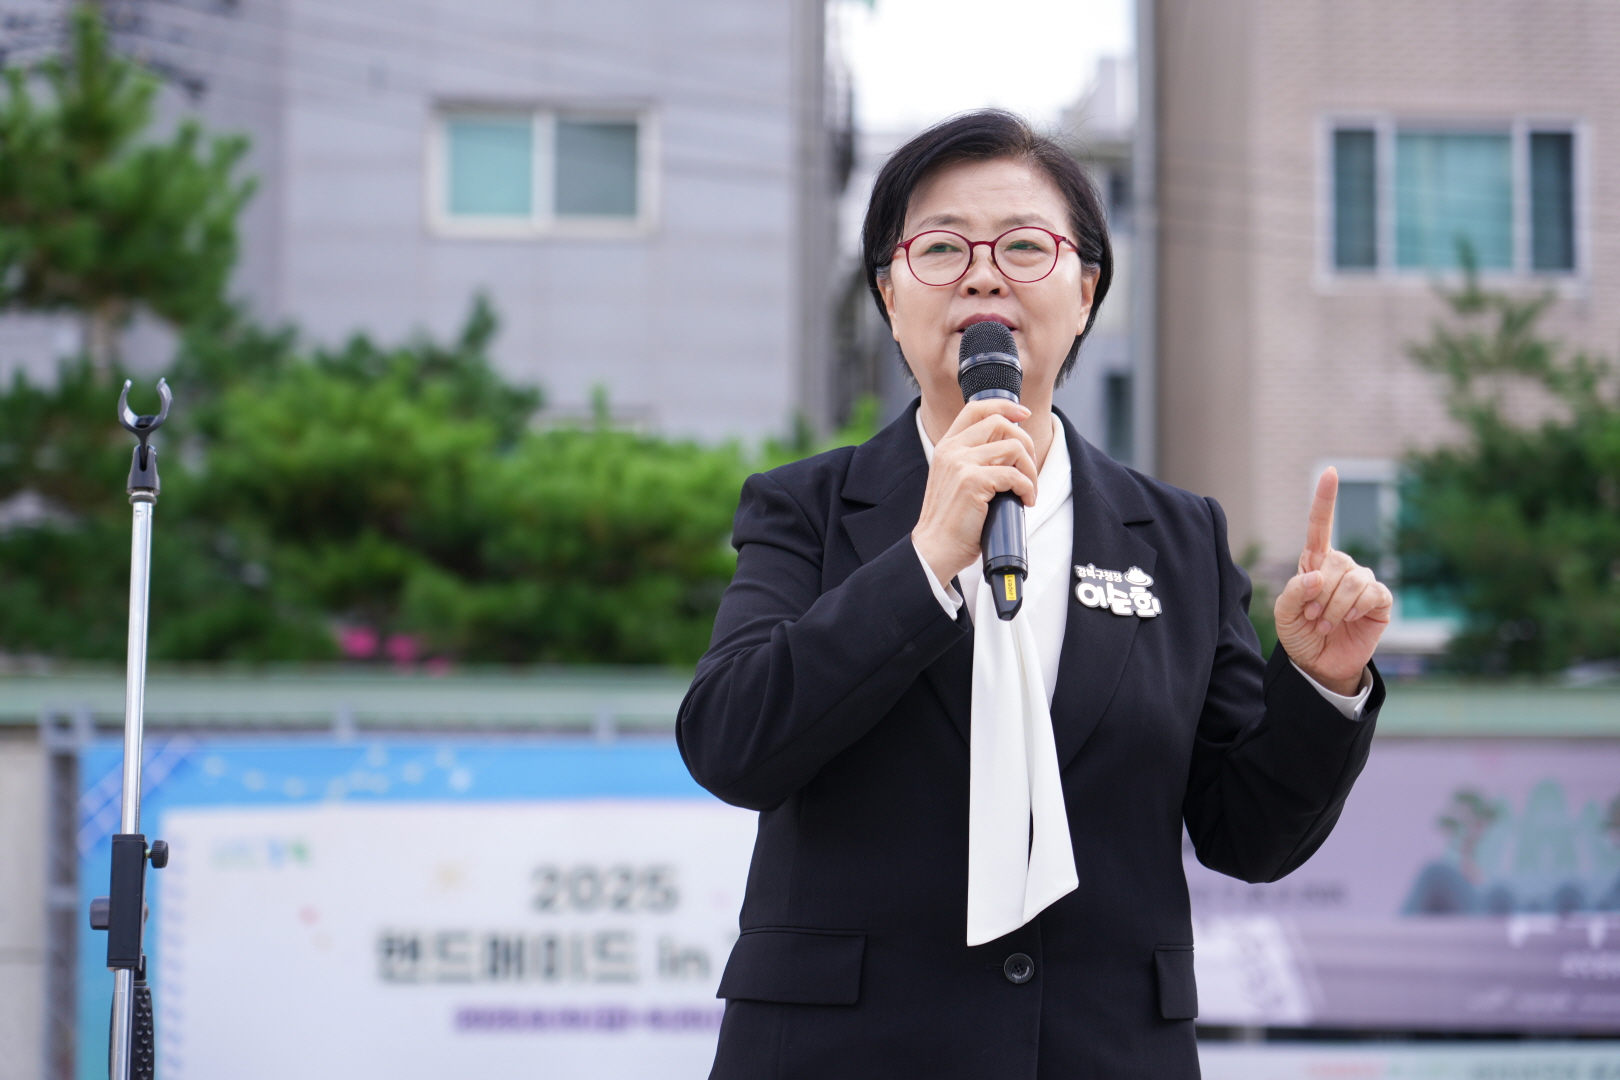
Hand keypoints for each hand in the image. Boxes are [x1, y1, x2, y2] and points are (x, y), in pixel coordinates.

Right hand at [912, 398, 1037, 586]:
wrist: (935, 548)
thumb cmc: (951, 521)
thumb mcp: (955, 480)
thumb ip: (973, 461)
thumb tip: (1009, 450)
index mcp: (947, 446)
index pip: (976, 408)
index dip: (1004, 406)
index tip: (1023, 414)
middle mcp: (952, 449)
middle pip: (1000, 423)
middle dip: (1026, 444)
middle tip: (1029, 469)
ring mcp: (961, 464)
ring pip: (1013, 447)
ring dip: (1030, 469)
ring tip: (1028, 490)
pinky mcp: (973, 482)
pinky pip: (1014, 474)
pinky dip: (1028, 488)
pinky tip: (1025, 501)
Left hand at [1274, 467, 1392, 694]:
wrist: (1319, 664)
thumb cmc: (1300, 633)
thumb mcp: (1283, 614)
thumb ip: (1292, 591)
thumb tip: (1315, 576)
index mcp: (1315, 562)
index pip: (1320, 526)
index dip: (1325, 500)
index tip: (1330, 472)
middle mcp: (1340, 566)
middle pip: (1334, 564)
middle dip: (1318, 596)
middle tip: (1312, 616)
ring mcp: (1362, 582)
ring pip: (1352, 580)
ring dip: (1333, 607)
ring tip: (1325, 623)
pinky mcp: (1380, 600)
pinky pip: (1371, 593)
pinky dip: (1355, 608)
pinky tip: (1348, 619)